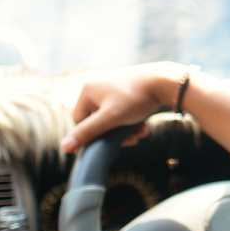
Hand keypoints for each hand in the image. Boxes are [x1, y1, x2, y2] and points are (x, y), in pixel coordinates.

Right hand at [60, 62, 186, 152]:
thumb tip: (63, 148)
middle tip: (132, 139)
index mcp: (87, 90)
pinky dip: (132, 121)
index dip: (93, 135)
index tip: (110, 142)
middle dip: (114, 134)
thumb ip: (87, 132)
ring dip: (126, 130)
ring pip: (113, 118)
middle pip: (98, 120)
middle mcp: (97, 85)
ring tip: (141, 133)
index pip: (79, 120)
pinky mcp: (127, 90)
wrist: (165, 82)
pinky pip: (123, 112)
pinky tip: (144, 126)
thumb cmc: (135, 99)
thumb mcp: (110, 118)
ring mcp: (113, 87)